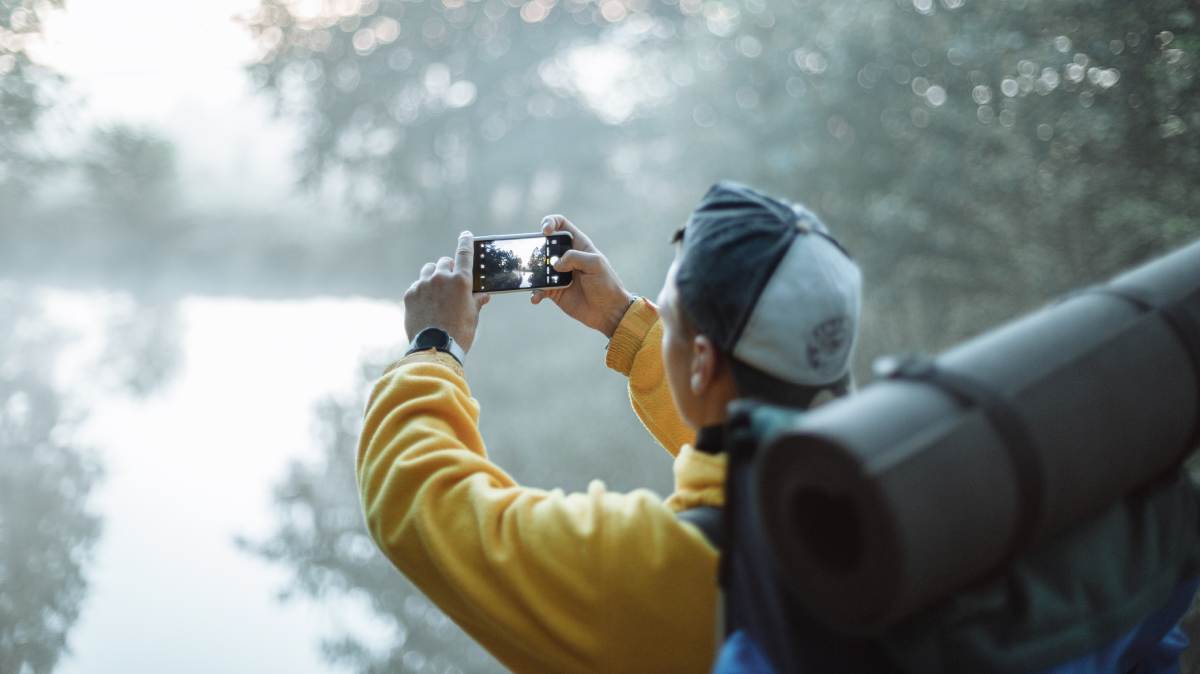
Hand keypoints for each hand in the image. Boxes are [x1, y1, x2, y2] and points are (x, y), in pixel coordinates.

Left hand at [404, 231, 490, 353]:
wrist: (435, 349)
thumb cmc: (460, 332)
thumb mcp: (473, 315)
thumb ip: (477, 300)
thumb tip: (483, 295)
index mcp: (461, 281)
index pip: (464, 253)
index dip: (466, 241)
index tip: (465, 234)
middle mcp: (441, 278)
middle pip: (444, 262)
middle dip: (448, 269)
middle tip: (451, 282)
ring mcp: (423, 285)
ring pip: (428, 271)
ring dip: (433, 276)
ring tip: (437, 292)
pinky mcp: (410, 294)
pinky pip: (417, 286)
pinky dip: (422, 291)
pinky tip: (426, 305)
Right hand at [531, 215, 633, 337]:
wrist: (608, 311)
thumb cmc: (606, 284)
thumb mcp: (596, 264)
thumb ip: (575, 257)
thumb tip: (555, 264)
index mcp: (578, 245)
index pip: (560, 224)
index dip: (550, 222)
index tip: (545, 231)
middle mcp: (566, 257)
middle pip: (544, 245)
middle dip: (536, 249)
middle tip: (537, 259)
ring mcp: (559, 274)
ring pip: (538, 267)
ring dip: (532, 272)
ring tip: (534, 280)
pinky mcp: (554, 291)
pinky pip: (539, 288)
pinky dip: (535, 292)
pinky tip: (537, 298)